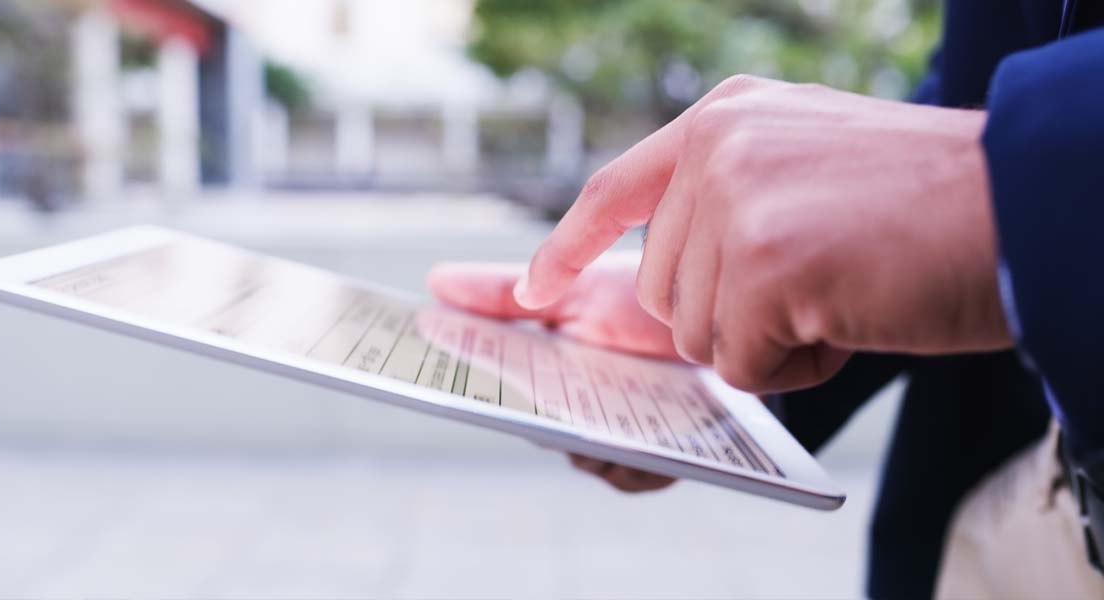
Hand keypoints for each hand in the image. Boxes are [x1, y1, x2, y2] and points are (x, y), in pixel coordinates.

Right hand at [427, 257, 678, 491]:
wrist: (726, 311)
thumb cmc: (643, 304)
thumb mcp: (572, 289)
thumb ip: (505, 292)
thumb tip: (434, 284)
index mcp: (541, 375)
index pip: (492, 390)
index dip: (463, 388)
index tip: (433, 376)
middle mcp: (572, 414)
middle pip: (535, 427)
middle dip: (527, 414)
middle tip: (526, 393)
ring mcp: (613, 440)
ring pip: (582, 457)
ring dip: (585, 438)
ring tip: (592, 411)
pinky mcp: (657, 460)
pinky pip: (632, 475)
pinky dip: (631, 460)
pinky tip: (637, 434)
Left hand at [514, 75, 1010, 393]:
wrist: (1033, 200)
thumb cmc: (934, 202)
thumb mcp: (809, 168)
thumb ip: (731, 207)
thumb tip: (673, 293)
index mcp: (726, 116)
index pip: (614, 188)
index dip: (567, 246)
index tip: (532, 289)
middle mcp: (716, 146)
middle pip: (663, 291)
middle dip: (731, 315)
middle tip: (818, 285)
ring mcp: (734, 201)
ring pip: (700, 336)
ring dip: (771, 340)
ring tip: (845, 290)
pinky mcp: (761, 264)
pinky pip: (745, 367)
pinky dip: (800, 365)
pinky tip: (854, 315)